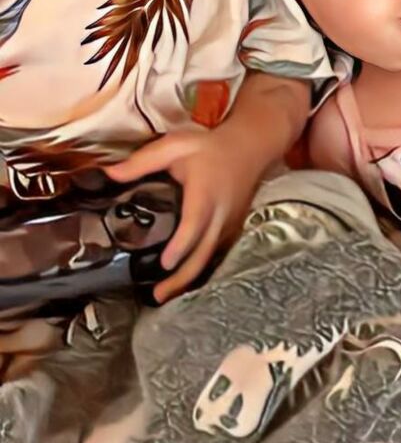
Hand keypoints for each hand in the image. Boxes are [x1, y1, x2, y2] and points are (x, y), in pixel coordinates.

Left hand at [104, 129, 260, 302]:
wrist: (250, 148)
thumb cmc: (211, 147)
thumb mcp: (176, 145)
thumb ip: (143, 161)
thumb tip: (108, 175)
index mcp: (204, 194)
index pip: (194, 224)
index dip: (181, 245)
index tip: (166, 263)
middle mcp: (220, 214)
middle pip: (204, 252)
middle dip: (182, 277)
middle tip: (158, 297)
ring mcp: (228, 224)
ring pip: (210, 257)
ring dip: (189, 278)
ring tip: (164, 295)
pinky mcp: (231, 228)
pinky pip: (215, 252)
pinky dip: (199, 267)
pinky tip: (182, 279)